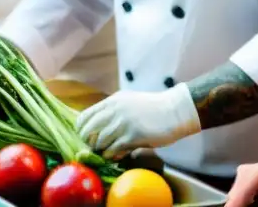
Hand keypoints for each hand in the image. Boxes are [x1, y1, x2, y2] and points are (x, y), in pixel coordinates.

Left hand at [76, 86, 200, 157]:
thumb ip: (113, 112)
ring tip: (111, 152)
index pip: (84, 117)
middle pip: (88, 131)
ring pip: (99, 143)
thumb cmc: (154, 109)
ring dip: (103, 151)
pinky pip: (112, 151)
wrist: (176, 110)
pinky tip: (120, 155)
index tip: (88, 139)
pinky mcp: (132, 135)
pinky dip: (113, 156)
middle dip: (90, 144)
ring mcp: (123, 122)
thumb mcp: (129, 103)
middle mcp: (114, 110)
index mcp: (113, 101)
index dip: (82, 131)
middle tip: (99, 149)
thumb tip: (96, 129)